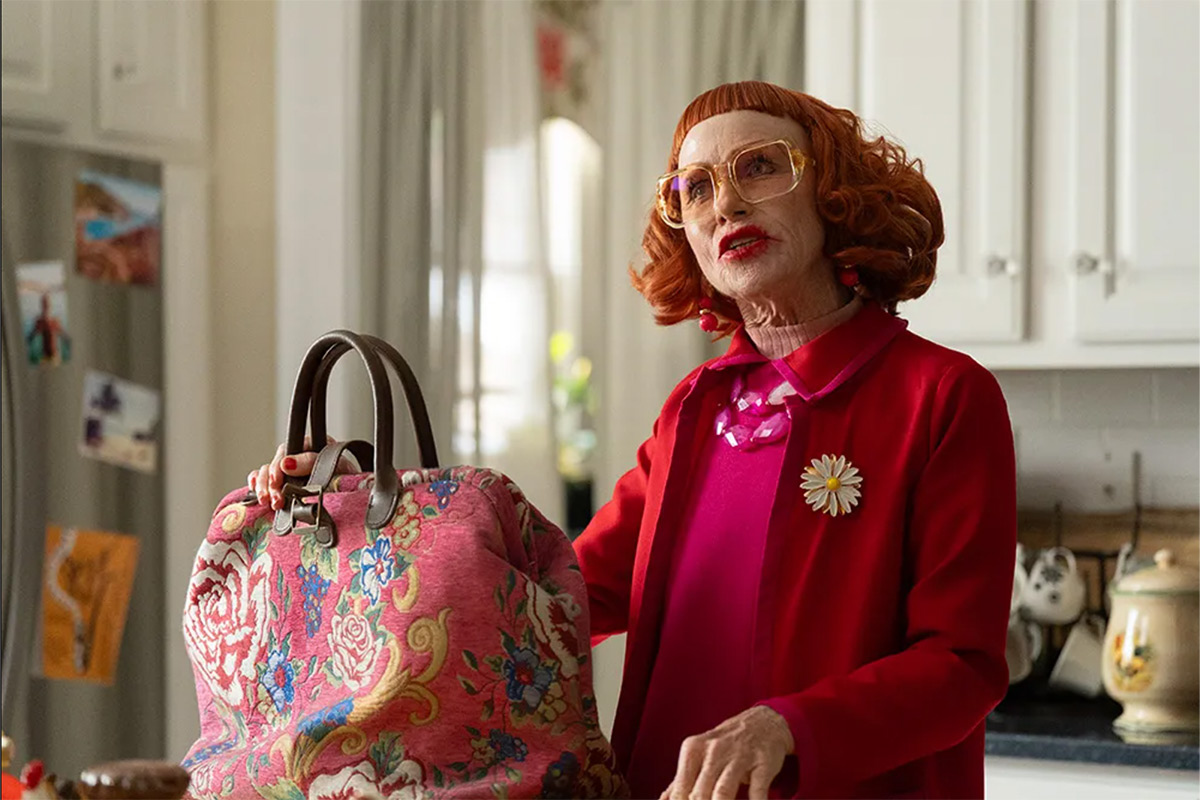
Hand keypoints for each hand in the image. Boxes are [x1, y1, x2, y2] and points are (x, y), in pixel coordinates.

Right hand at [246, 436, 356, 509]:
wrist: (353, 496)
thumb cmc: (347, 478)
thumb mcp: (337, 466)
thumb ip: (312, 462)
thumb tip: (286, 463)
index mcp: (311, 445)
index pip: (289, 449)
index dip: (279, 465)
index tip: (278, 481)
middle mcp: (296, 455)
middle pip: (275, 463)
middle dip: (271, 483)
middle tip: (276, 500)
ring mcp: (287, 470)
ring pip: (265, 472)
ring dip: (263, 487)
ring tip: (267, 502)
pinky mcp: (281, 483)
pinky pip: (261, 479)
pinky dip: (256, 485)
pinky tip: (255, 493)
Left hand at [661, 705, 793, 799]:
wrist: (764, 722)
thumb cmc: (726, 744)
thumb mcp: (700, 754)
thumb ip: (681, 780)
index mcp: (693, 749)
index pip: (680, 789)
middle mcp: (714, 751)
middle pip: (698, 794)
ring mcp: (739, 757)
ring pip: (722, 792)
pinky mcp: (763, 765)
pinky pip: (757, 792)